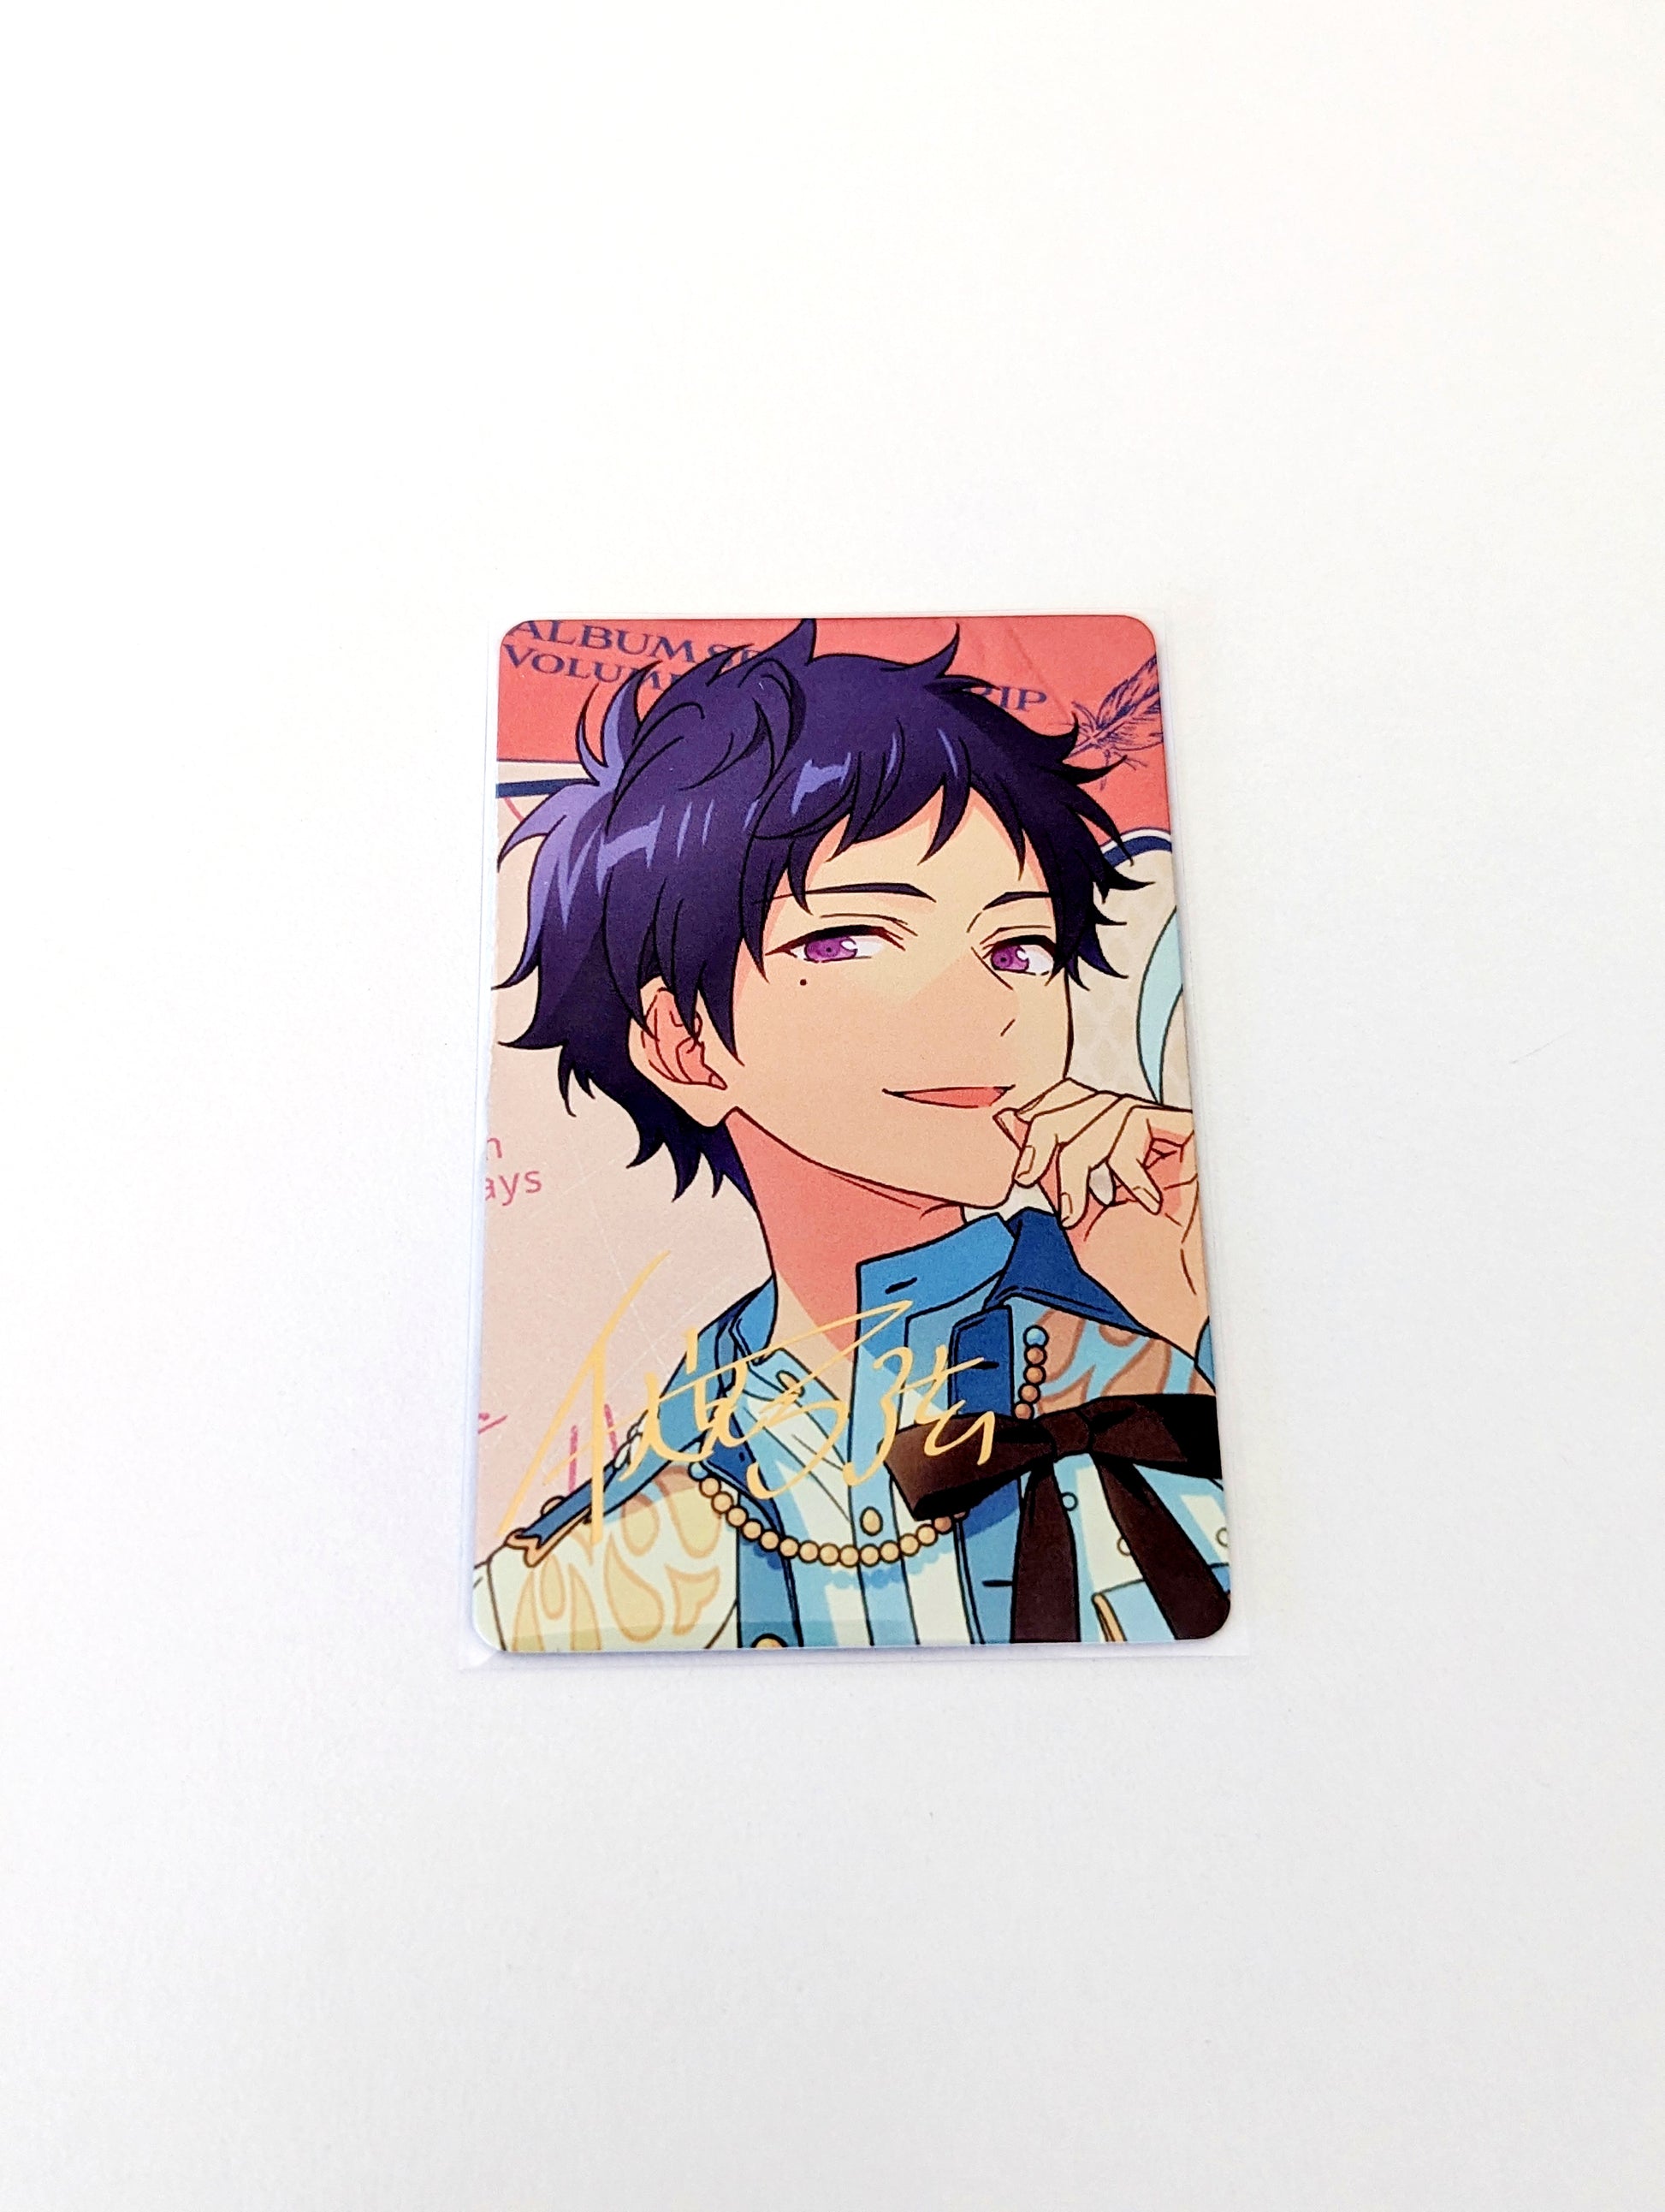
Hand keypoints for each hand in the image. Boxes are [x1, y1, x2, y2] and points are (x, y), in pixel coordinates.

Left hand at [996, 1082, 1207, 1355]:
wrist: (1182, 1305)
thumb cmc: (1143, 1276)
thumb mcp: (1078, 1220)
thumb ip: (1050, 1172)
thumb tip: (1012, 1122)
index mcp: (1117, 1155)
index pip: (1075, 1103)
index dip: (1041, 1110)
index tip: (1014, 1144)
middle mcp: (1143, 1141)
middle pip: (1086, 1096)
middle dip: (1047, 1131)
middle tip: (1029, 1176)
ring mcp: (1168, 1139)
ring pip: (1107, 1108)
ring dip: (1077, 1157)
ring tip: (1080, 1208)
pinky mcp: (1193, 1140)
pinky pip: (1139, 1121)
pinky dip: (1123, 1161)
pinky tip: (1138, 1201)